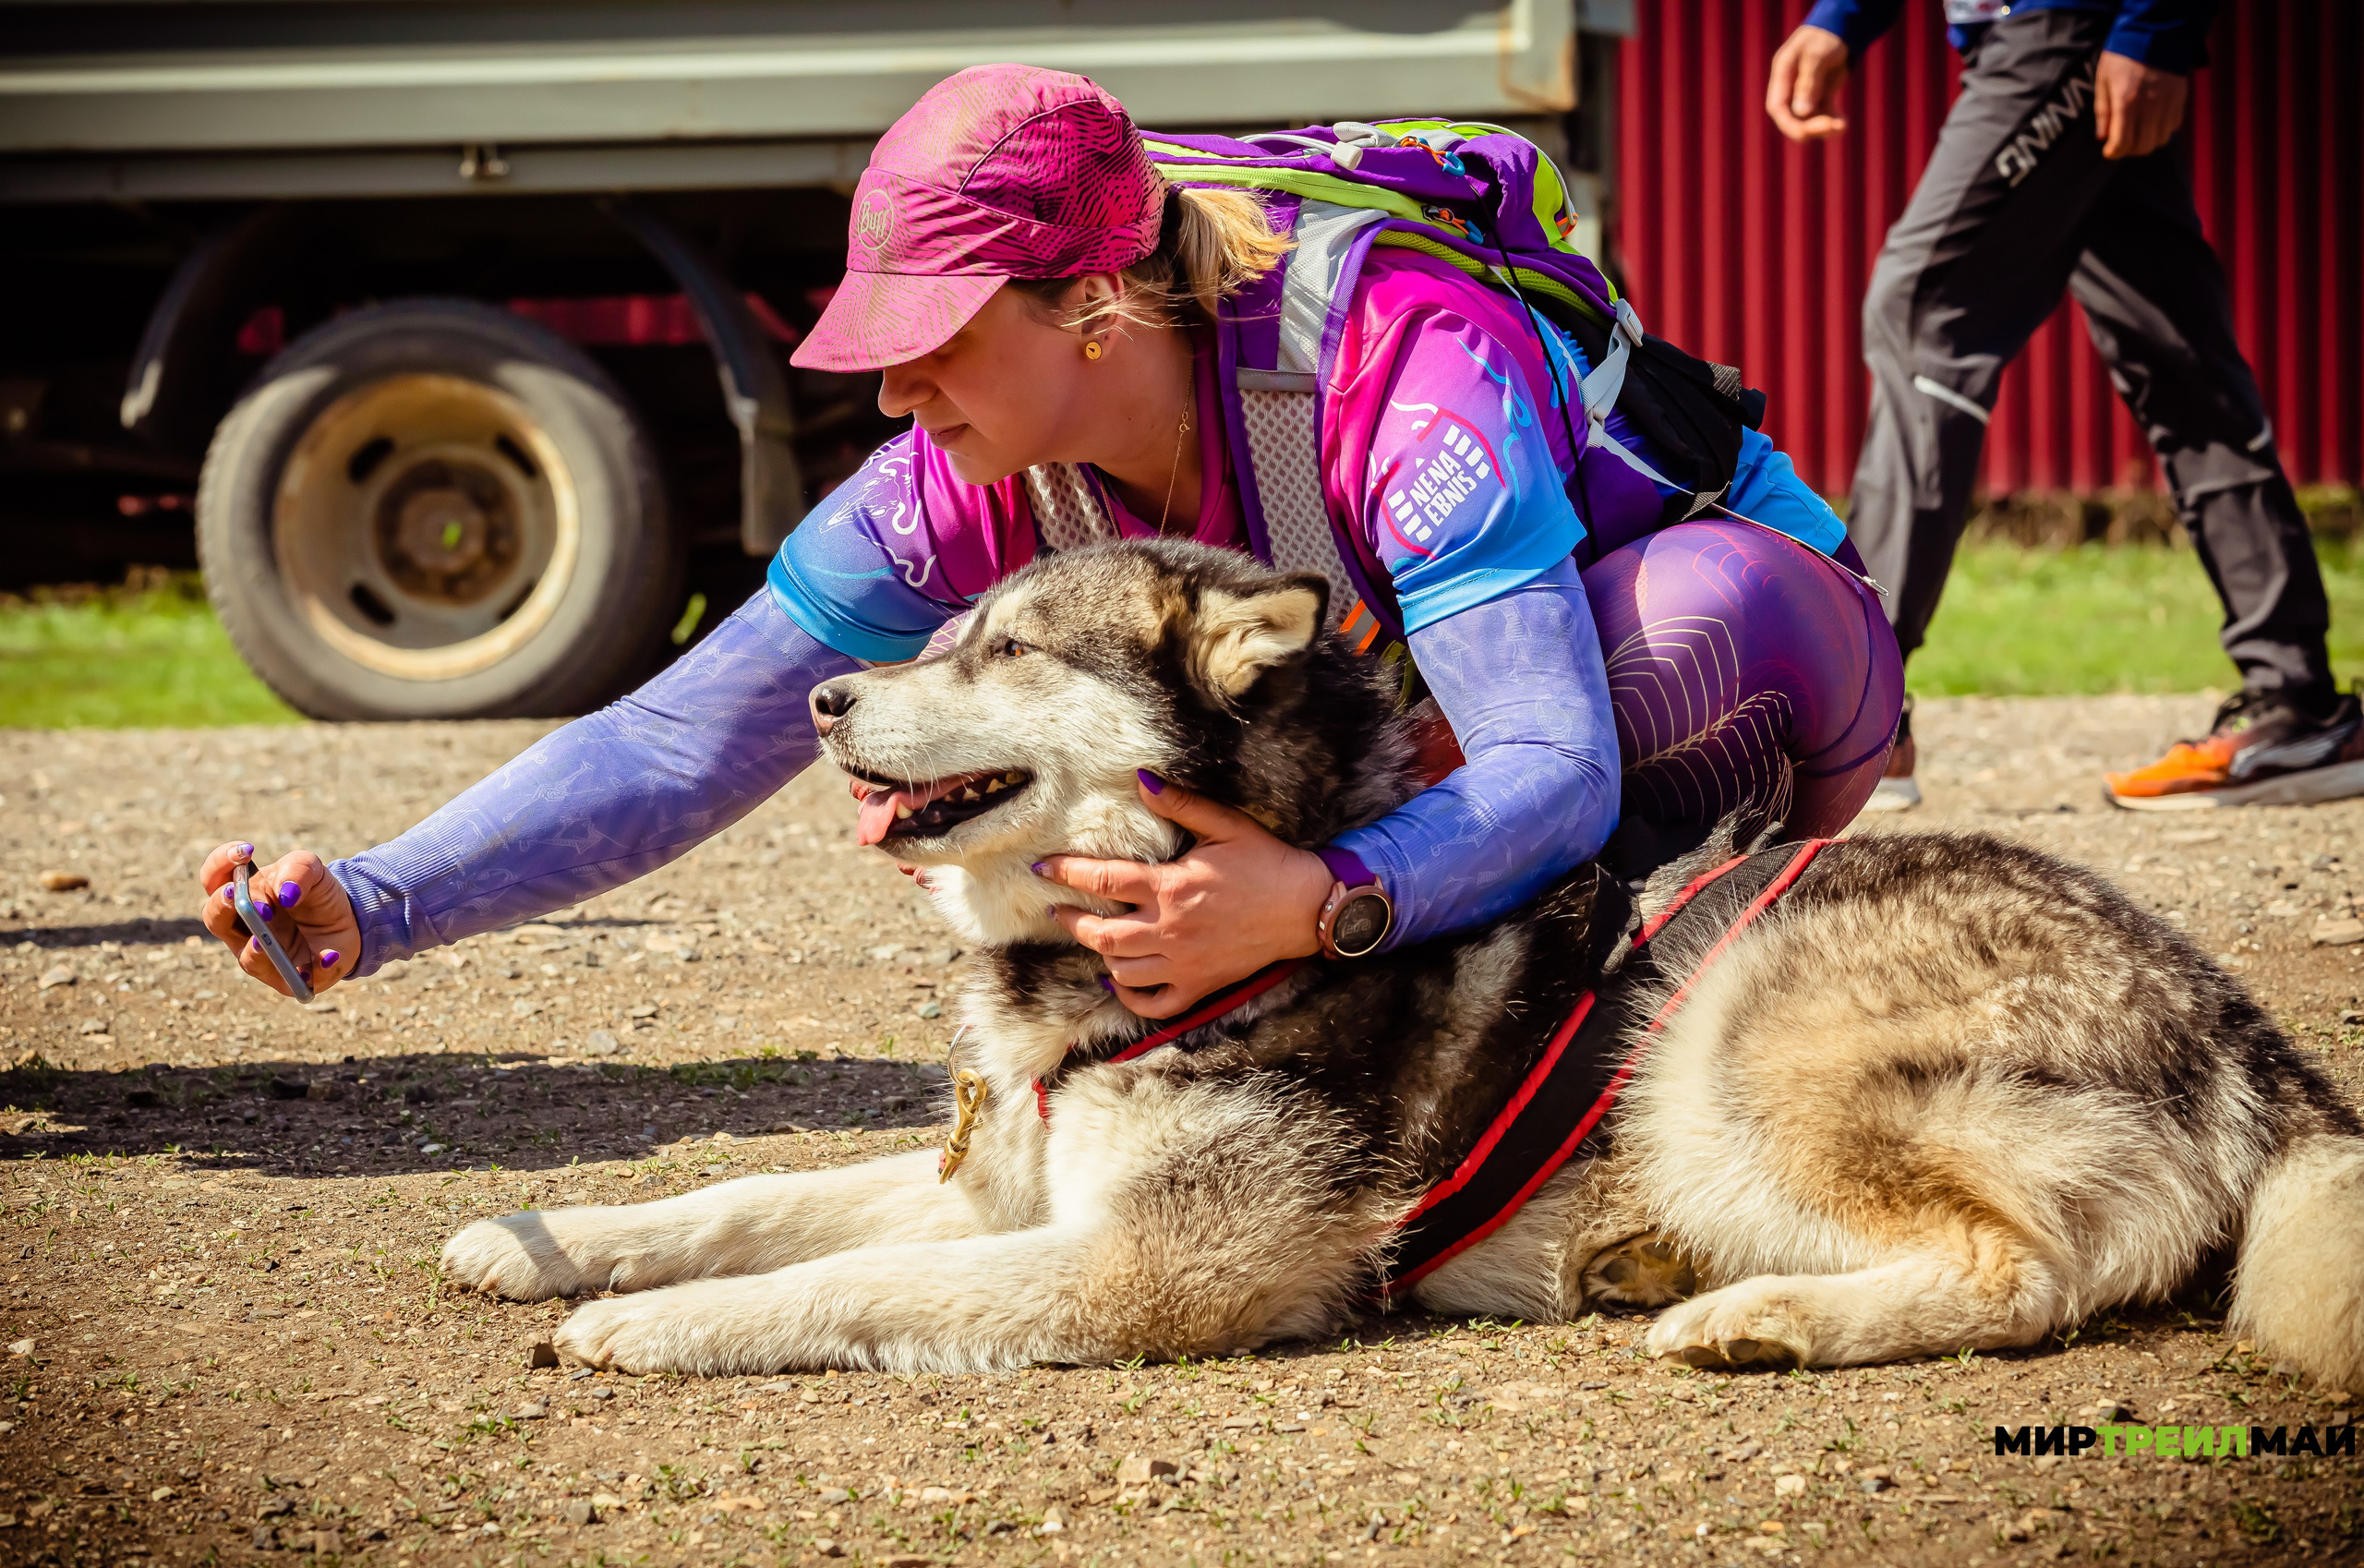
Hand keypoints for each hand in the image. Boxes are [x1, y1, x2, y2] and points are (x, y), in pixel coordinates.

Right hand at [197, 841, 358, 997]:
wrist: (350, 919)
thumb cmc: (316, 893)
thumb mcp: (313, 870)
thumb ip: (298, 870)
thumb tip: (286, 894)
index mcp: (242, 894)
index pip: (213, 878)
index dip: (219, 863)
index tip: (245, 851)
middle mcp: (242, 929)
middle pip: (216, 919)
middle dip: (224, 906)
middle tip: (239, 895)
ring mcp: (261, 956)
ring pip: (248, 958)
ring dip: (257, 948)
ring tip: (262, 938)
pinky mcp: (289, 978)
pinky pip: (294, 978)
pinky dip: (313, 967)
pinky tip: (329, 956)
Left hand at [1036, 771, 1333, 1019]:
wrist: (1308, 907)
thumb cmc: (1267, 862)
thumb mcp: (1225, 825)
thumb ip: (1180, 804)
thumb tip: (1141, 779)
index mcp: (1171, 887)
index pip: (1103, 880)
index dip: (1066, 873)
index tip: (1042, 869)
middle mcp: (1171, 929)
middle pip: (1101, 934)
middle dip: (1071, 922)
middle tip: (1055, 911)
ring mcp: (1185, 962)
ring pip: (1122, 970)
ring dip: (1099, 955)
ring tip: (1092, 938)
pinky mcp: (1201, 985)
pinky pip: (1155, 1003)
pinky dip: (1130, 997)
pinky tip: (1119, 981)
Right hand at [1766, 24, 1850, 141]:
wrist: (1840, 30)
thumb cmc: (1825, 38)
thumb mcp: (1816, 56)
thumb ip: (1808, 83)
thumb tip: (1801, 112)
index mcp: (1782, 75)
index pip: (1777, 107)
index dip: (1789, 124)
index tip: (1807, 132)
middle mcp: (1789, 87)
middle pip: (1792, 118)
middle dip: (1810, 128)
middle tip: (1832, 127)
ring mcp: (1804, 93)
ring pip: (1808, 121)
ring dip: (1824, 127)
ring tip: (1842, 126)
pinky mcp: (1819, 96)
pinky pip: (1822, 115)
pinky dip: (1832, 121)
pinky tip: (1843, 123)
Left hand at [2093, 51, 2187, 159]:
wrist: (2154, 33)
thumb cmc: (2122, 57)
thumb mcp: (2103, 82)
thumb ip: (2103, 111)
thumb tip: (2103, 136)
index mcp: (2127, 102)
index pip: (2123, 143)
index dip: (2114, 152)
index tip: (2108, 151)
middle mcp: (2150, 106)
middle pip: (2143, 146)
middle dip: (2129, 150)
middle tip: (2121, 143)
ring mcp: (2168, 103)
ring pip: (2160, 140)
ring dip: (2147, 142)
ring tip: (2137, 133)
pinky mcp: (2180, 98)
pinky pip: (2173, 126)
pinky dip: (2161, 130)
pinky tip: (2152, 121)